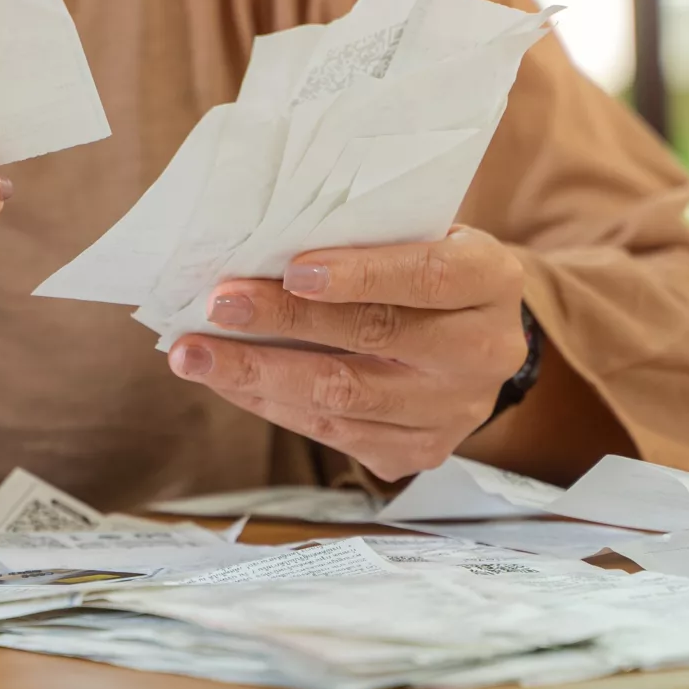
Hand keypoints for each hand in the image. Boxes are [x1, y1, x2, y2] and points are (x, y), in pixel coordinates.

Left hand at [166, 225, 529, 481]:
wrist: (474, 338)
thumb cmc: (427, 269)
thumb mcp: (422, 236)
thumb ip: (366, 239)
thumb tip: (260, 247)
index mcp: (493, 282)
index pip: (429, 275)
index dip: (362, 274)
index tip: (293, 268)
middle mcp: (484, 352)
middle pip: (375, 336)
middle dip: (285, 320)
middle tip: (218, 305)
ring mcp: (453, 412)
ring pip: (344, 397)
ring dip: (258, 373)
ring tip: (195, 353)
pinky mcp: (418, 452)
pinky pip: (332, 433)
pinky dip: (270, 404)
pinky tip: (226, 380)